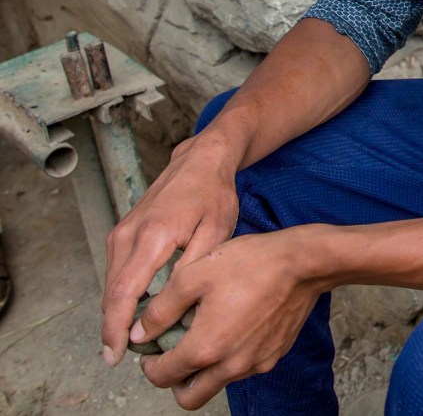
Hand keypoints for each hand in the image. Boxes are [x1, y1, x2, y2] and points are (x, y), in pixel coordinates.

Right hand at [101, 133, 240, 367]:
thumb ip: (193, 268)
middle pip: (111, 294)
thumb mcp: (216, 231)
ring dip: (118, 312)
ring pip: (112, 284)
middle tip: (127, 357)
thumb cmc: (213, 195)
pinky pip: (117, 271)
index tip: (115, 355)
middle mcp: (127, 235)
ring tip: (134, 339)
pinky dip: (123, 294)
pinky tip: (138, 310)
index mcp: (151, 237)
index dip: (115, 329)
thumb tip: (173, 306)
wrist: (199, 161)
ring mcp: (121, 232)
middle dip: (114, 328)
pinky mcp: (122, 232)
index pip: (122, 294)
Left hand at [135, 228, 327, 409]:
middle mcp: (231, 365)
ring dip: (204, 369)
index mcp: (206, 348)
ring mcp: (255, 363)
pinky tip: (233, 325)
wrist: (305, 263)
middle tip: (172, 354)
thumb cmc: (252, 264)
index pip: (162, 377)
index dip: (148, 364)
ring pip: (217, 383)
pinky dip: (230, 357)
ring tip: (205, 332)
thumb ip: (160, 309)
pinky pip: (242, 368)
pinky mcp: (274, 355)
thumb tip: (139, 333)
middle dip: (174, 381)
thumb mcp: (194, 275)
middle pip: (190, 397)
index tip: (150, 348)